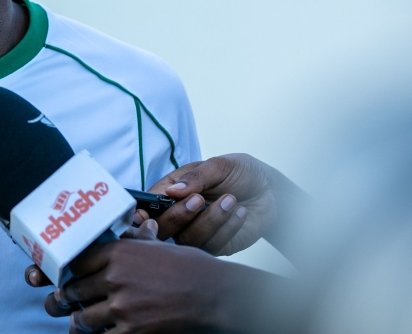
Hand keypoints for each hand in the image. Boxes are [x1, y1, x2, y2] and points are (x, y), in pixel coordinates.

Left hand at [27, 221, 270, 332]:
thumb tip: (114, 237)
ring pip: (82, 319)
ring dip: (78, 323)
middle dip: (64, 300)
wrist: (217, 295)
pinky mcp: (132, 332)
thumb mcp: (155, 247)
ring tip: (76, 324)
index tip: (60, 276)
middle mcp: (114, 278)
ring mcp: (122, 307)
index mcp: (118, 252)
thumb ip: (129, 244)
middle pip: (73, 291)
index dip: (66, 271)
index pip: (76, 262)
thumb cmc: (189, 268)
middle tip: (58, 303)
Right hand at [142, 154, 284, 255]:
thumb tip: (172, 191)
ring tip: (231, 200)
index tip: (145, 216)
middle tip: (199, 199)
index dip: (140, 215)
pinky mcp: (216, 246)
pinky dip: (227, 228)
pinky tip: (241, 212)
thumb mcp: (217, 166)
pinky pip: (213, 245)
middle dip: (178, 216)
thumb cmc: (239, 172)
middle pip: (162, 228)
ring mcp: (197, 233)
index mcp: (170, 192)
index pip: (147, 206)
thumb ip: (195, 177)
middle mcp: (179, 215)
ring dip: (209, 220)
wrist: (270, 190)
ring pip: (188, 240)